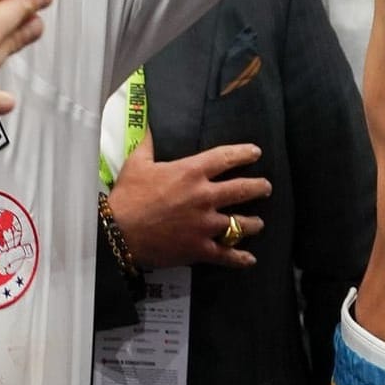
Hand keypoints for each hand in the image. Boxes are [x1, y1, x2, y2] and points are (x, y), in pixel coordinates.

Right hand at [108, 131, 270, 269]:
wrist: (118, 233)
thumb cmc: (127, 196)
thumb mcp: (136, 164)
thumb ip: (149, 144)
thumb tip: (151, 125)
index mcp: (190, 172)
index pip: (225, 158)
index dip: (243, 153)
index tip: (256, 152)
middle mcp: (204, 196)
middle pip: (242, 189)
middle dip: (259, 187)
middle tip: (266, 187)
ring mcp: (205, 224)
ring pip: (241, 224)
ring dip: (253, 223)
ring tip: (259, 223)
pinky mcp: (200, 248)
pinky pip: (227, 254)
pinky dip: (240, 258)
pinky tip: (250, 259)